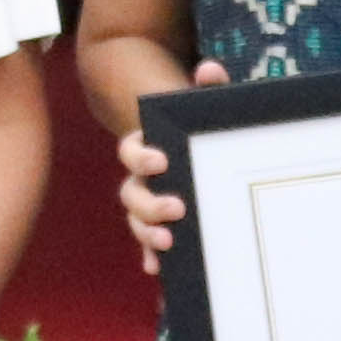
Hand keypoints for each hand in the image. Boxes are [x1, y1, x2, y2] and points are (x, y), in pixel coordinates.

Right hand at [114, 58, 220, 266]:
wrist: (210, 155)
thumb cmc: (206, 131)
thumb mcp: (210, 110)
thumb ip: (210, 90)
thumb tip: (208, 69)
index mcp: (148, 149)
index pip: (130, 151)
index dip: (141, 156)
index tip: (162, 160)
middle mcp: (143, 181)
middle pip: (131, 194)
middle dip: (148, 203)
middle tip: (177, 207)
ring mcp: (150, 208)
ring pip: (136, 223)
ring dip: (146, 234)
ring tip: (168, 241)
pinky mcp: (163, 229)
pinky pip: (150, 248)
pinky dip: (152, 258)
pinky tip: (160, 270)